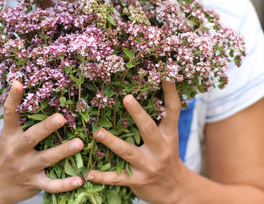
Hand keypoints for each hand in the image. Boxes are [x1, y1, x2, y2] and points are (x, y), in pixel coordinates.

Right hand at [0, 80, 83, 203]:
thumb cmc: (6, 155)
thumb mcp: (8, 137)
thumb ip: (21, 120)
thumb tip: (33, 90)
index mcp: (11, 135)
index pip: (10, 114)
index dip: (14, 98)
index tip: (18, 83)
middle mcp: (17, 150)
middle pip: (32, 137)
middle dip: (47, 127)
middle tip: (61, 118)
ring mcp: (26, 167)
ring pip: (46, 158)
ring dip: (63, 151)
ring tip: (79, 143)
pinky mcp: (34, 183)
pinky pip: (51, 185)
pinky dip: (65, 184)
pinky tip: (79, 180)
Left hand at [86, 81, 187, 203]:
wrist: (175, 189)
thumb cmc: (167, 156)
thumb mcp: (169, 138)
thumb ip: (158, 121)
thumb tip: (146, 92)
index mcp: (169, 135)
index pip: (172, 110)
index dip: (170, 93)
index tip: (166, 74)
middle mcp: (160, 149)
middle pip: (148, 129)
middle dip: (137, 114)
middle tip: (126, 98)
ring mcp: (148, 166)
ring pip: (128, 152)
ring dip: (112, 142)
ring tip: (98, 132)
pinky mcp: (137, 181)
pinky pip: (117, 178)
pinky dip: (103, 176)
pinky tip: (89, 174)